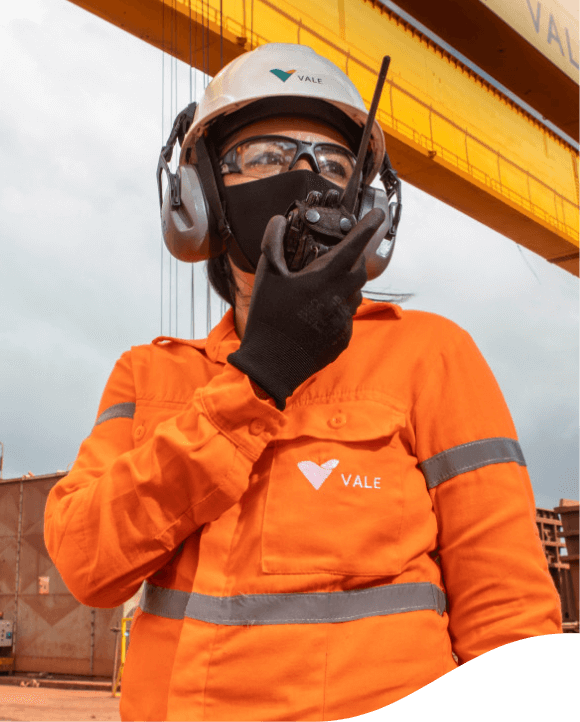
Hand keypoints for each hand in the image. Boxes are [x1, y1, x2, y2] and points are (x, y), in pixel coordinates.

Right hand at [227, 207, 385, 410]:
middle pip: (359, 271)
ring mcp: (344, 321)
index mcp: (324, 279)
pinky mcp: (343, 339)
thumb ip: (273, 243)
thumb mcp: (266, 276)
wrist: (271, 364)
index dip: (368, 227)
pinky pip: (346, 317)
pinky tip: (315, 315)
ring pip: (354, 295)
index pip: (354, 246)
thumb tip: (279, 220)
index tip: (380, 215)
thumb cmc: (268, 318)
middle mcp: (340, 298)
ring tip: (321, 288)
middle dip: (355, 259)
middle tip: (340, 256)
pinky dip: (336, 310)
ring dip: (345, 286)